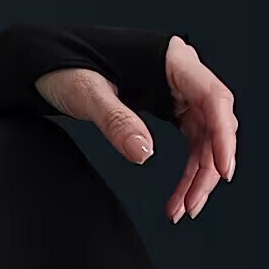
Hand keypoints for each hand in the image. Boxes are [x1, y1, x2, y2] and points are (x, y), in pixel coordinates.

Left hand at [34, 33, 237, 223]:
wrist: (45, 61)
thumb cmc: (64, 66)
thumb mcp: (87, 94)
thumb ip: (116, 121)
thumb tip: (145, 155)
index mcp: (170, 58)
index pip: (212, 97)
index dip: (223, 135)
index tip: (223, 170)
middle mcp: (180, 71)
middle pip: (213, 121)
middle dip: (208, 166)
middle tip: (192, 206)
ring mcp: (175, 88)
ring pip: (204, 135)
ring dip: (198, 174)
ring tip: (182, 210)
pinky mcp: (166, 104)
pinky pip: (189, 138)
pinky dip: (186, 168)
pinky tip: (178, 195)